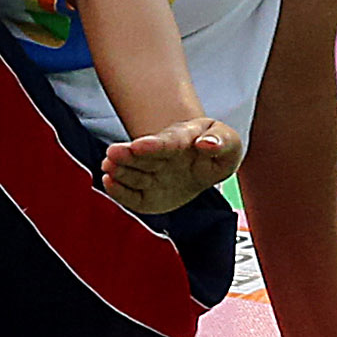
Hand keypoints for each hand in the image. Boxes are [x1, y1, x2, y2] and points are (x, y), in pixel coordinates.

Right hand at [95, 114, 236, 218]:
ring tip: (107, 168)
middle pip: (142, 157)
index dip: (152, 146)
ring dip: (120, 171)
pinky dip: (120, 191)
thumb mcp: (229, 142)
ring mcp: (151, 175)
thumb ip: (221, 141)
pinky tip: (108, 183)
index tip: (139, 146)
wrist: (203, 163)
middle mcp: (160, 157)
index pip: (165, 144)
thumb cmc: (216, 149)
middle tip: (111, 154)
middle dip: (127, 156)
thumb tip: (207, 145)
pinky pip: (132, 195)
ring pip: (134, 174)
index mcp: (180, 142)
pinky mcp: (146, 194)